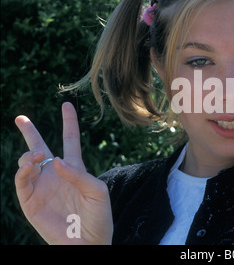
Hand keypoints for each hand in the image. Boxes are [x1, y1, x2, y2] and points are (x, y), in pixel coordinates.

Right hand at [15, 102, 112, 243]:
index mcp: (75, 169)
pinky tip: (32, 165)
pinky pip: (21, 181)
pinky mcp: (30, 202)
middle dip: (30, 132)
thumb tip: (55, 161)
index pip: (70, 140)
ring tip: (38, 155)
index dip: (69, 122)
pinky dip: (23, 171)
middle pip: (40, 147)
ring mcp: (41, 187)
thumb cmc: (99, 217)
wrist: (88, 243)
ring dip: (29, 154)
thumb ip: (78, 174)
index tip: (67, 105)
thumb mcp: (97, 191)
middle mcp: (56, 175)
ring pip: (27, 162)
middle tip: (20, 118)